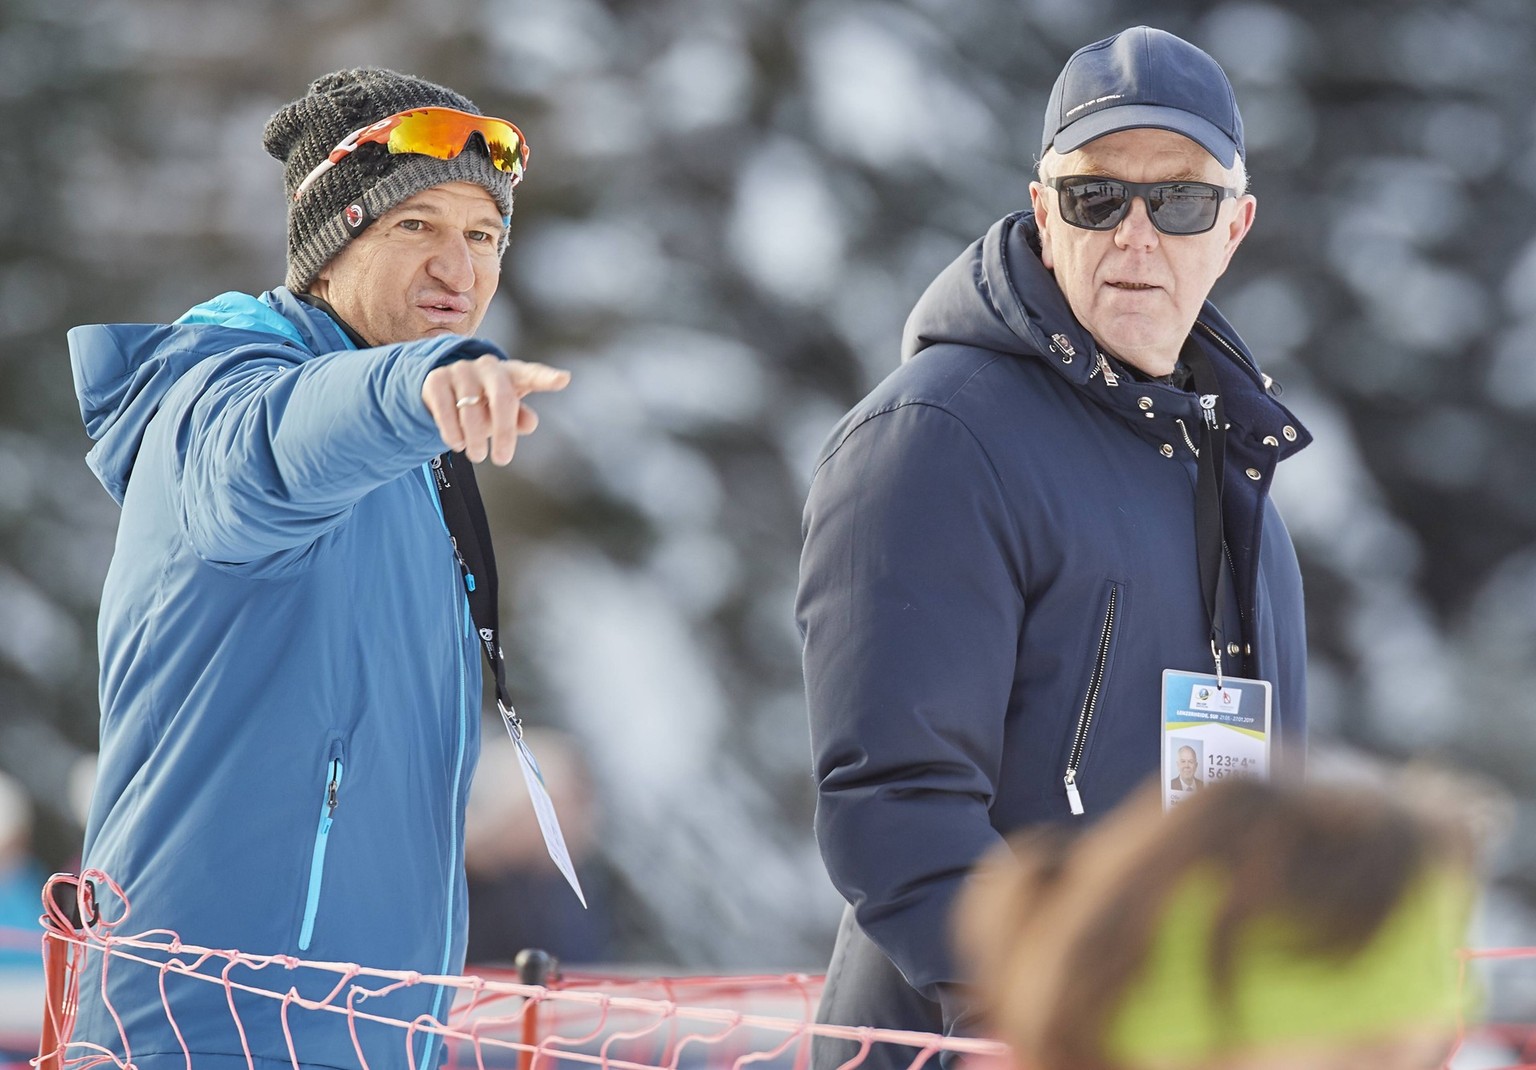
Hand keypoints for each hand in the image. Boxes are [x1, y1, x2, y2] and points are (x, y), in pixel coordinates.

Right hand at [421, 355, 570, 464]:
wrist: (442, 389)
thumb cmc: (484, 401)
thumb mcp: (504, 411)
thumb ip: (518, 417)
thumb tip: (530, 422)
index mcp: (511, 373)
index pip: (532, 374)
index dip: (546, 378)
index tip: (563, 380)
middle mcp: (488, 366)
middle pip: (503, 398)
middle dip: (504, 432)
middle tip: (502, 460)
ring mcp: (461, 370)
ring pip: (471, 408)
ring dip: (475, 438)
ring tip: (477, 455)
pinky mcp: (437, 380)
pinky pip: (446, 410)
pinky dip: (452, 432)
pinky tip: (457, 443)